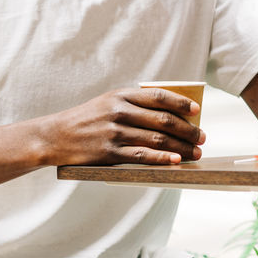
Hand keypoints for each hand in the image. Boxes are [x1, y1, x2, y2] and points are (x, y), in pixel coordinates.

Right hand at [41, 87, 205, 165]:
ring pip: (156, 139)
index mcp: (121, 95)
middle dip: (187, 130)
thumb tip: (171, 114)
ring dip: (181, 147)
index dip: (181, 103)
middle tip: (202, 137)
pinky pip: (142, 156)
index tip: (197, 111)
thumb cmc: (88, 119)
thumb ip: (135, 104)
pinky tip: (176, 162)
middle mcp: (119, 111)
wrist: (55, 136)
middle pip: (163, 120)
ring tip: (195, 153)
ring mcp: (114, 132)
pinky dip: (162, 159)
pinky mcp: (109, 153)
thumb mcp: (109, 102)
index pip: (159, 96)